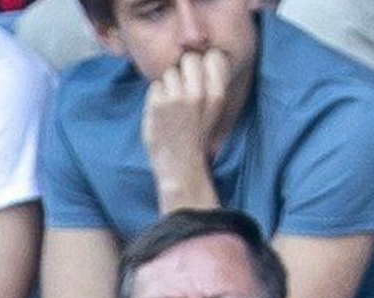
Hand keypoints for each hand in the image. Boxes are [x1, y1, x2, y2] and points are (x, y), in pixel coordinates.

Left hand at [142, 49, 231, 201]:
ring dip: (168, 85)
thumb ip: (209, 86)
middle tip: (184, 91)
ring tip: (173, 106)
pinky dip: (156, 96)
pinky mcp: (158, 103)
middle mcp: (199, 93)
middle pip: (189, 58)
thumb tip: (196, 58)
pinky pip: (155, 85)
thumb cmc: (197, 137)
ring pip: (169, 71)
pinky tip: (163, 113)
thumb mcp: (214, 112)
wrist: (181, 165)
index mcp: (218, 96)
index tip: (202, 77)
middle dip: (184, 69)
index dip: (205, 63)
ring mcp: (177, 97)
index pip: (214, 56)